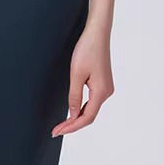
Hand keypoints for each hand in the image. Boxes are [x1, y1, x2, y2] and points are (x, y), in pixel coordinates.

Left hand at [51, 21, 114, 137]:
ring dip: (77, 116)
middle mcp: (106, 92)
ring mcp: (106, 87)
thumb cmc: (87, 49)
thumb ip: (74, 96)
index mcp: (102, 92)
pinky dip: (82, 107)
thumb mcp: (76, 73)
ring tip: (62, 123)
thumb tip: (73, 115)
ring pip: (91, 108)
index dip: (71, 126)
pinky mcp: (103, 82)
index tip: (57, 131)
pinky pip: (92, 100)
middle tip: (56, 130)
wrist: (97, 33)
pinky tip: (73, 109)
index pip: (86, 118)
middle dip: (73, 124)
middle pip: (89, 115)